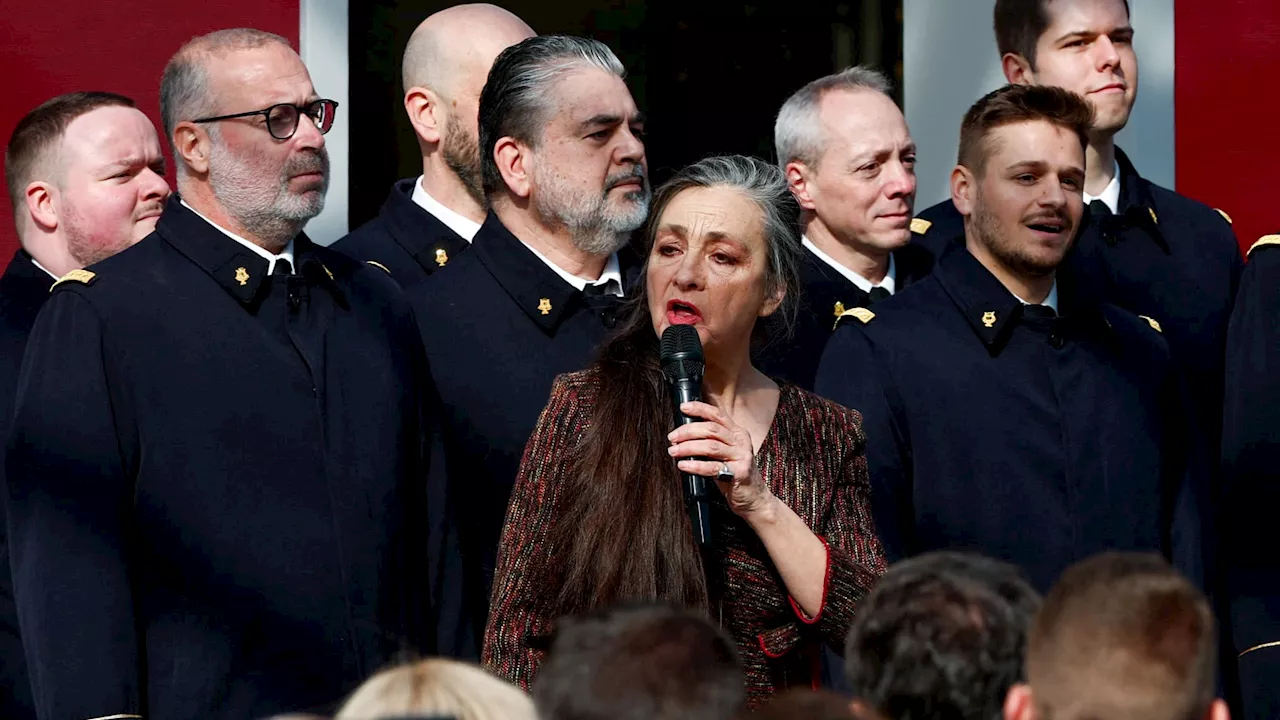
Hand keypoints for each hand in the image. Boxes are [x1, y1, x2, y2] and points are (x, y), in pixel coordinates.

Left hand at [667, 400, 774, 519]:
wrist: (754, 498)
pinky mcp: (739, 473)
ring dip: (688, 447)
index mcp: (738, 433)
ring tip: (673, 451)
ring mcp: (742, 457)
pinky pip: (712, 467)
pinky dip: (695, 465)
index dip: (700, 409)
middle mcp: (741, 442)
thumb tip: (683, 434)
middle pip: (711, 429)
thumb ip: (711, 441)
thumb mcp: (726, 452)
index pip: (718, 414)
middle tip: (672, 438)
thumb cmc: (734, 474)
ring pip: (710, 446)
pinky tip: (683, 465)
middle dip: (688, 431)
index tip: (683, 408)